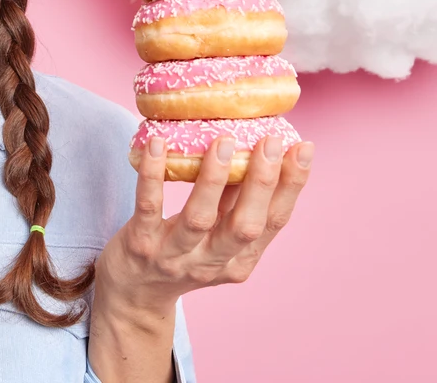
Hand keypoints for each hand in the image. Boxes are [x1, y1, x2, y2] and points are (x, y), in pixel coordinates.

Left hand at [95, 133, 314, 318]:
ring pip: (199, 219)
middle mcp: (211, 262)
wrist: (133, 294)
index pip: (274, 223)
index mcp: (240, 260)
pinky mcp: (141, 245)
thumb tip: (254, 148)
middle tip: (270, 142)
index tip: (303, 149)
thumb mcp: (216, 235)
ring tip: (222, 141)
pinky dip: (153, 175)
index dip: (291, 187)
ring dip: (213, 179)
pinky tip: (156, 145)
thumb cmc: (180, 253)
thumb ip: (234, 202)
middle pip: (245, 226)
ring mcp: (174, 257)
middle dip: (262, 183)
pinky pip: (149, 207)